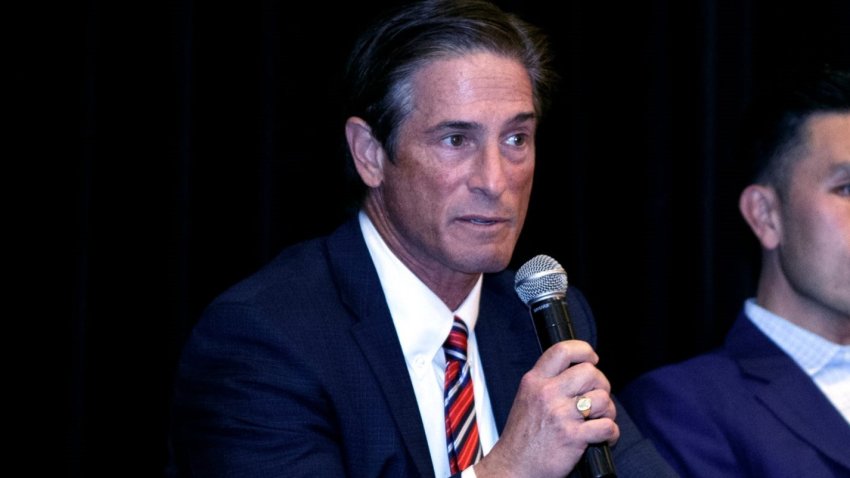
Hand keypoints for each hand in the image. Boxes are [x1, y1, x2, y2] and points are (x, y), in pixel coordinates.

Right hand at [473, 340, 618, 477]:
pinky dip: (611, 433)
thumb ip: (548, 382)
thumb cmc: (522, 436)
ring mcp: (561, 415)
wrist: (514, 466)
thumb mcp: (527, 398)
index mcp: (534, 381)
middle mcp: (547, 393)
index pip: (562, 350)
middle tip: (596, 398)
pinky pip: (607, 426)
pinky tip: (603, 437)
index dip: (584, 350)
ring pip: (602, 399)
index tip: (592, 359)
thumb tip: (580, 371)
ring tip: (599, 419)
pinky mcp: (573, 436)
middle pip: (590, 372)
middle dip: (601, 385)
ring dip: (607, 411)